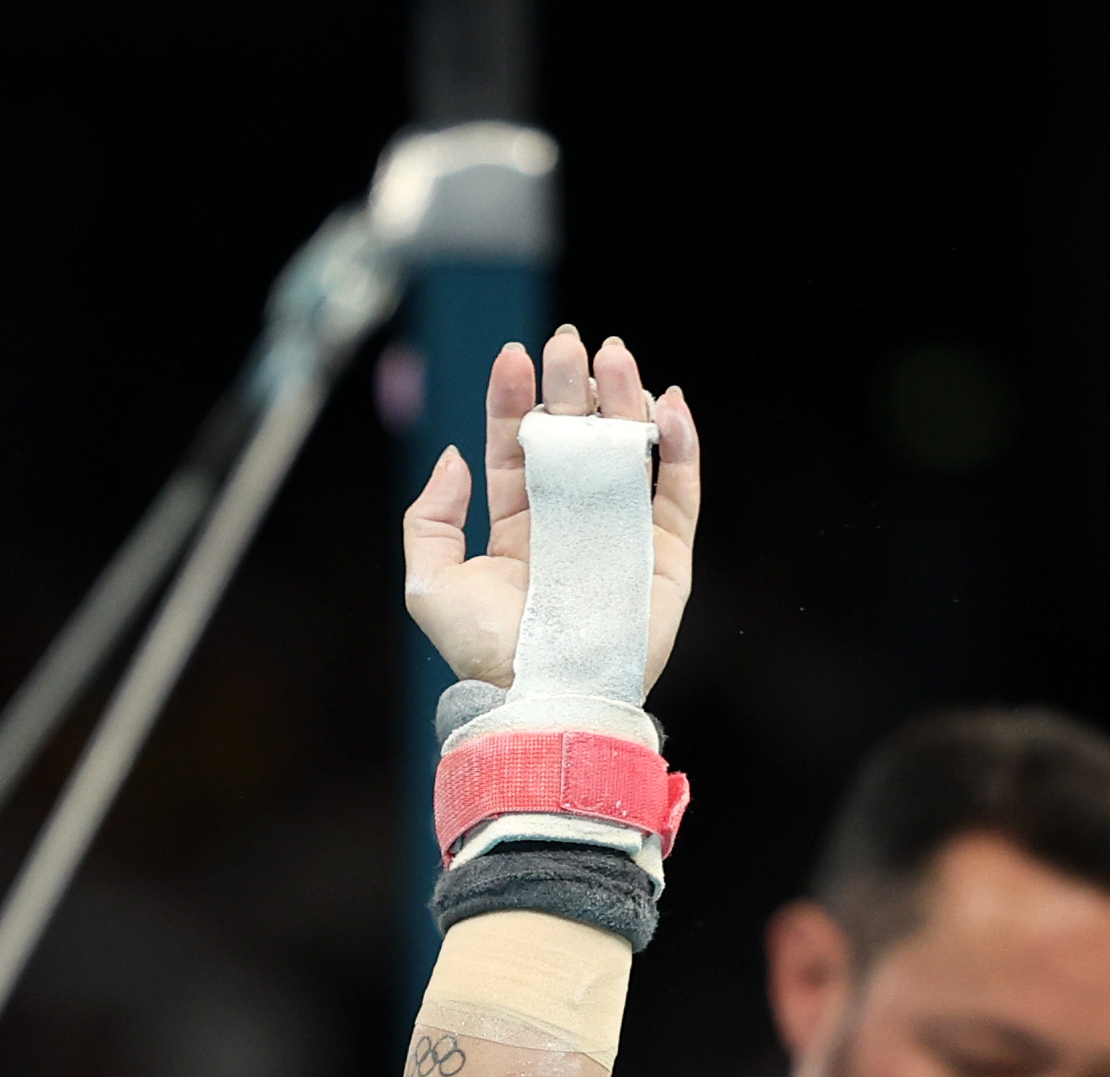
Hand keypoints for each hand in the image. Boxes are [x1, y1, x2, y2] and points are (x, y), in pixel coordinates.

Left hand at [399, 326, 700, 694]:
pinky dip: (680, 446)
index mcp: (518, 530)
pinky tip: (667, 404)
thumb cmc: (485, 652)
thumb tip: (454, 456)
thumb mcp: (430, 584)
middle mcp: (570, 527)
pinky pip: (679, 493)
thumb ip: (429, 519)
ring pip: (628, 453)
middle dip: (570, 387)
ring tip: (614, 357)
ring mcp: (620, 538)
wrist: (544, 699)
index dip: (515, 402)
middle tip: (567, 343)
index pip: (519, 450)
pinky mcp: (666, 557)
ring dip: (623, 400)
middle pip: (576, 440)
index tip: (514, 356)